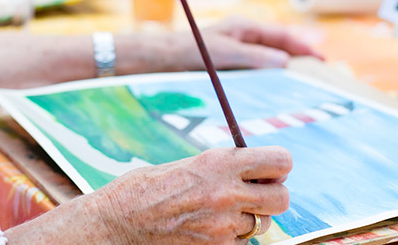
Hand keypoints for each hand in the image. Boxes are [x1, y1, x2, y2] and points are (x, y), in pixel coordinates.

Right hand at [88, 146, 291, 243]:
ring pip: (262, 225)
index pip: (280, 160)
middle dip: (273, 196)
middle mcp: (227, 194)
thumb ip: (223, 168)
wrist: (115, 225)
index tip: (271, 170)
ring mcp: (223, 227)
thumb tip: (254, 172)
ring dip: (249, 220)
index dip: (279, 166)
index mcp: (219, 163)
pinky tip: (206, 231)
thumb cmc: (145, 191)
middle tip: (256, 195)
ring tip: (218, 214)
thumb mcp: (187, 166)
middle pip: (282, 198)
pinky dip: (230, 240)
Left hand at [119, 16, 323, 73]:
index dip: (303, 47)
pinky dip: (270, 80)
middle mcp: (244, 38)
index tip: (321, 61)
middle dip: (300, 59)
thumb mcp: (224, 54)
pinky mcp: (230, 66)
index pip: (282, 36)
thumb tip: (285, 61)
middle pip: (280, 47)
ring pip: (269, 61)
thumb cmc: (190, 52)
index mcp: (245, 28)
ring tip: (305, 86)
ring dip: (286, 71)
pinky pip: (257, 72)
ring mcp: (238, 52)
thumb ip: (255, 56)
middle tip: (321, 75)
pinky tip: (277, 94)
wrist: (161, 60)